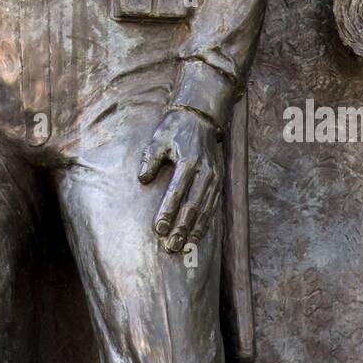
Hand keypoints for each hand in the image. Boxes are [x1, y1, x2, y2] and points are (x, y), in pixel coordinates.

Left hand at [138, 108, 222, 252]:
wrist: (201, 116)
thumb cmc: (174, 128)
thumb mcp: (157, 139)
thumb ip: (150, 159)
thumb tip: (143, 179)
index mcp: (188, 161)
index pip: (176, 193)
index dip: (167, 212)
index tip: (158, 229)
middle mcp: (204, 171)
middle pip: (192, 205)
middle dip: (181, 227)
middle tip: (171, 246)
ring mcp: (214, 176)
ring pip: (205, 208)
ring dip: (194, 229)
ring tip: (184, 246)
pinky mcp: (219, 179)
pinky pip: (213, 205)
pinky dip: (206, 221)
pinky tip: (198, 234)